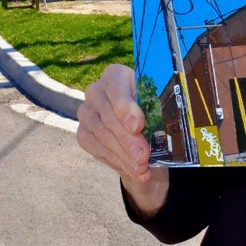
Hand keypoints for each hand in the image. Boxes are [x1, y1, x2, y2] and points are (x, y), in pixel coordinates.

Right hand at [77, 64, 168, 215]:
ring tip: (142, 167)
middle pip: (109, 116)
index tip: (138, 126)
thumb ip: (158, 108)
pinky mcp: (82, 133)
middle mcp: (96, 90)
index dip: (126, 108)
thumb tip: (162, 121)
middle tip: (143, 156)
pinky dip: (118, 162)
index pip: (116, 88)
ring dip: (125, 155)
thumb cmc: (153, 111)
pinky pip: (97, 149)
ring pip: (103, 135)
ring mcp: (86, 112)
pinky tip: (134, 170)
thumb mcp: (159, 106)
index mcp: (116, 75)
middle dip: (128, 139)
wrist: (140, 130)